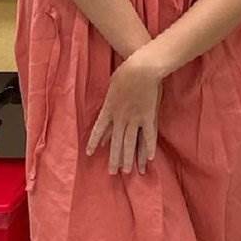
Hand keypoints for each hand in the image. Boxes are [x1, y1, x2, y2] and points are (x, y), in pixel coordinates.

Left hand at [86, 46, 162, 175]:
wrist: (141, 67)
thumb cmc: (125, 72)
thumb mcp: (111, 86)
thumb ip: (108, 100)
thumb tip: (107, 108)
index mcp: (108, 109)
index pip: (98, 130)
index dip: (94, 142)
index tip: (90, 153)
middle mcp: (120, 117)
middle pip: (116, 142)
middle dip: (114, 158)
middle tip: (112, 172)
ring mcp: (135, 118)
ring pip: (130, 142)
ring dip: (128, 158)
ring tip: (127, 171)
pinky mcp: (149, 116)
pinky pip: (149, 136)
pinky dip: (149, 147)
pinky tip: (149, 158)